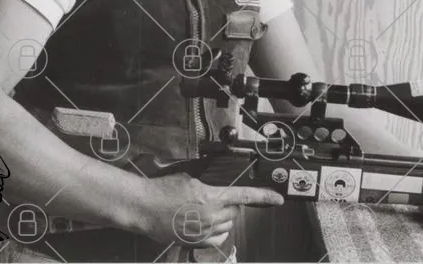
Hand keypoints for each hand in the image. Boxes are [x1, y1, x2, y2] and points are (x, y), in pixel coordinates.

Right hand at [136, 173, 283, 247]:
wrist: (144, 207)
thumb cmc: (164, 189)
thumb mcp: (191, 179)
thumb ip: (210, 186)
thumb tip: (221, 190)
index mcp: (211, 197)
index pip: (245, 195)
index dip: (264, 196)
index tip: (278, 199)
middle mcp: (211, 216)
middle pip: (235, 211)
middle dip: (231, 205)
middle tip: (216, 198)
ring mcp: (203, 231)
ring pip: (227, 225)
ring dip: (224, 218)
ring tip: (205, 210)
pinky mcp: (195, 242)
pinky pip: (217, 238)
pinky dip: (216, 230)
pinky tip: (204, 223)